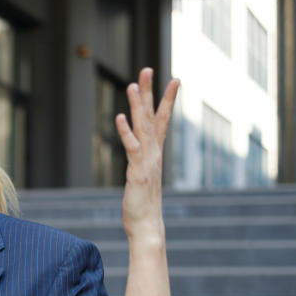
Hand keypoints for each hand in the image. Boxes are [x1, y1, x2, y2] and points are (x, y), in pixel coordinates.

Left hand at [115, 67, 179, 241]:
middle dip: (150, 92)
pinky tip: (120, 117)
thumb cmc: (143, 205)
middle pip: (152, 116)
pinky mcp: (138, 172)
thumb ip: (142, 165)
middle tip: (148, 69)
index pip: (162, 121)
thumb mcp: (142, 180)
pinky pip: (132, 148)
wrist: (147, 227)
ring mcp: (147, 162)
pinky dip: (126, 132)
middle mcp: (154, 154)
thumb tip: (139, 158)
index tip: (174, 79)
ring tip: (132, 83)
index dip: (167, 100)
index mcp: (155, 154)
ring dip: (138, 105)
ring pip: (142, 127)